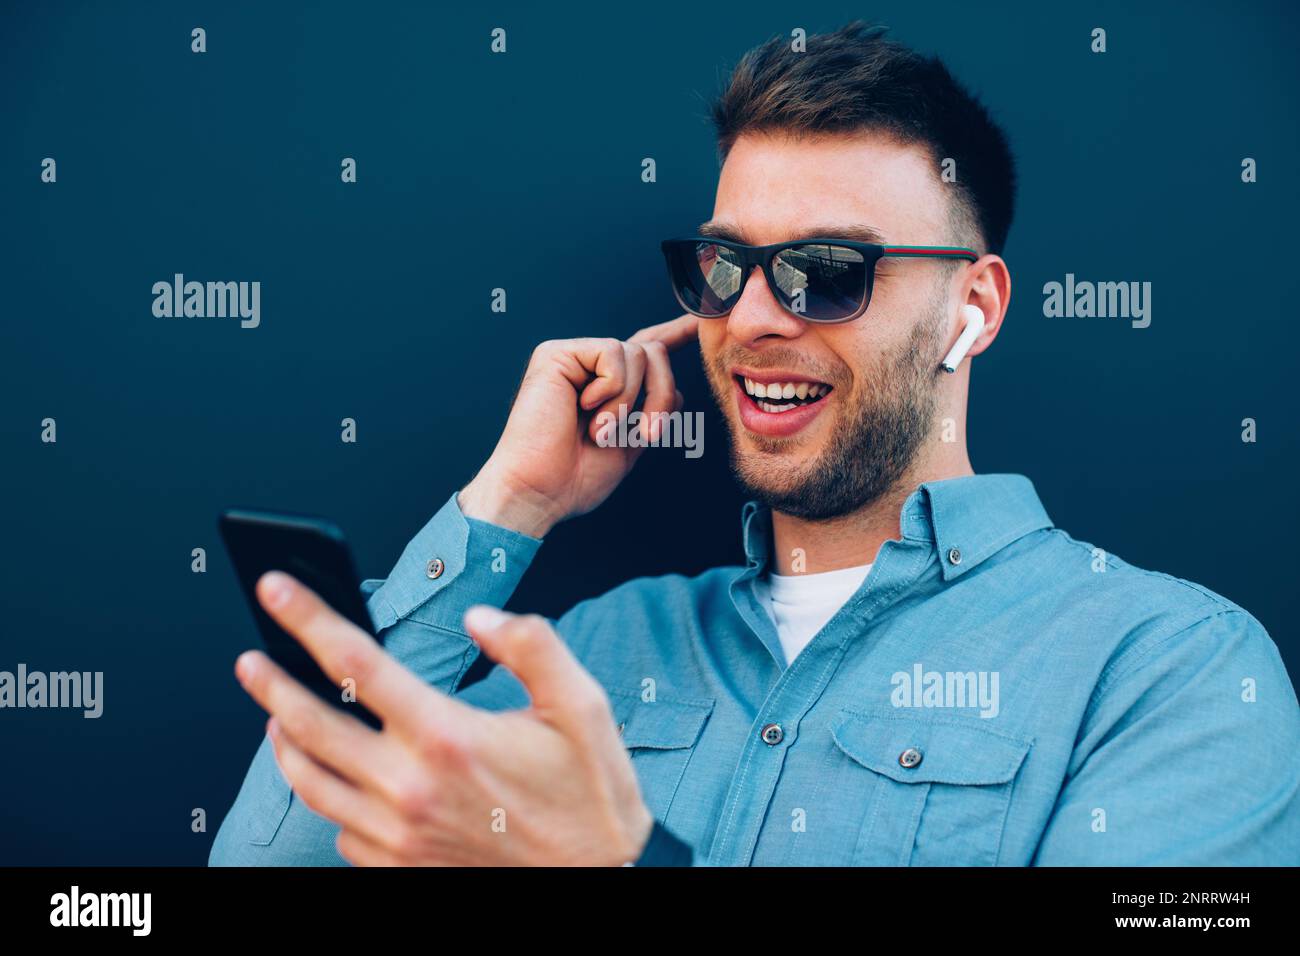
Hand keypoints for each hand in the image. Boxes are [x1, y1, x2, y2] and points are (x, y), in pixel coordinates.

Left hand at [234, 571, 654, 865]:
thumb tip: (479, 618)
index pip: (356, 663)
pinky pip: (339, 829)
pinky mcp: (398, 869)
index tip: (275, 591)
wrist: (599, 883)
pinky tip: (339, 779)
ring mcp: (398, 836)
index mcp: (447, 737)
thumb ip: (531, 645)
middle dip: (270, 685)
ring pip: (310, 783)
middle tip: (250, 659)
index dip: (307, 619)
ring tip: (277, 716)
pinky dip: (329, 797)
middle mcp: (410, 788)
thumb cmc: (589, 796)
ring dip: (284, 743)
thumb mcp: (582, 707)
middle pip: (309, 726)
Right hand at [458, 314, 699, 536]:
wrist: (540, 490)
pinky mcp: (557, 353)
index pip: (645, 353)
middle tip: (648, 434)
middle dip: (661, 395)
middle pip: (653, 353)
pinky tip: (583, 408)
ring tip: (600, 431)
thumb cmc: (574, 479)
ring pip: (638, 353)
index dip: (674, 333)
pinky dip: (611, 389)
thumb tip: (678, 391)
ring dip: (630, 401)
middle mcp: (589, 368)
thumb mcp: (629, 446)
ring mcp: (573, 358)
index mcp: (606, 388)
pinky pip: (612, 355)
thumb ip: (651, 415)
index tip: (697, 320)